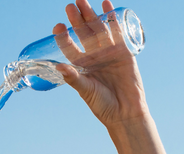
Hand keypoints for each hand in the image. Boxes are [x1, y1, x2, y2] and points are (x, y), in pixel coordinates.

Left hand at [53, 0, 149, 128]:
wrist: (125, 112)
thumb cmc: (102, 105)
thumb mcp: (85, 90)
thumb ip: (73, 78)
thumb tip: (58, 67)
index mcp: (81, 67)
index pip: (69, 47)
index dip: (63, 37)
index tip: (57, 27)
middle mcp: (93, 57)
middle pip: (83, 34)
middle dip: (76, 20)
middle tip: (70, 6)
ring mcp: (108, 52)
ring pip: (98, 30)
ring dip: (91, 15)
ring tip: (82, 1)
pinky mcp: (123, 51)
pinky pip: (116, 31)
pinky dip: (112, 17)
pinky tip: (106, 4)